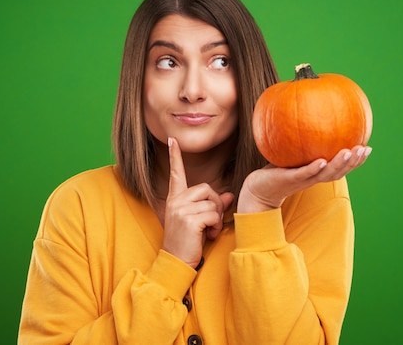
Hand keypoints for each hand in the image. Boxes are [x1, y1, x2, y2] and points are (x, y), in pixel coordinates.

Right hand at [162, 137, 234, 267]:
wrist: (176, 262)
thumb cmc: (188, 242)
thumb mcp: (199, 221)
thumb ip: (212, 206)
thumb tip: (230, 195)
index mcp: (175, 199)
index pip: (176, 174)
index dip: (175, 157)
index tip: (173, 140)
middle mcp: (176, 201)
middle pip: (206, 188)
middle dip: (215, 203)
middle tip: (211, 220)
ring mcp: (181, 209)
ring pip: (212, 202)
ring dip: (216, 217)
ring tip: (208, 230)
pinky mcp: (189, 220)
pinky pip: (213, 214)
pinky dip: (215, 226)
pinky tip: (208, 235)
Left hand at [237, 145, 371, 212]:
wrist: (258, 189)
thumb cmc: (276, 169)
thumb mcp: (291, 152)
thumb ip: (303, 138)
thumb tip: (310, 110)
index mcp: (317, 172)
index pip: (341, 167)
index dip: (356, 160)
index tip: (368, 147)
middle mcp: (313, 177)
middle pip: (338, 172)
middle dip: (353, 162)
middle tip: (364, 149)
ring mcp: (302, 179)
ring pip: (325, 174)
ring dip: (339, 164)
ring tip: (349, 152)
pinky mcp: (289, 180)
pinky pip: (304, 174)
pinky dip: (314, 169)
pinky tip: (322, 160)